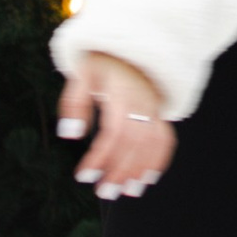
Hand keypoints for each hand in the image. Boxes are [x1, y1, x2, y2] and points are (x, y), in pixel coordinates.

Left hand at [56, 49, 177, 196]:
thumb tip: (70, 136)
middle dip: (121, 171)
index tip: (84, 176)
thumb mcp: (81, 75)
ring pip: (153, 145)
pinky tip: (148, 178)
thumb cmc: (102, 61)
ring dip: (141, 171)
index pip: (114, 133)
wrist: (130, 45)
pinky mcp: (159, 113)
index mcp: (122, 94)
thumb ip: (74, 104)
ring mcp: (155, 109)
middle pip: (136, 144)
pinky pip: (166, 139)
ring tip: (127, 192)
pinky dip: (159, 160)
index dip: (100, 157)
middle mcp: (143, 104)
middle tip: (105, 192)